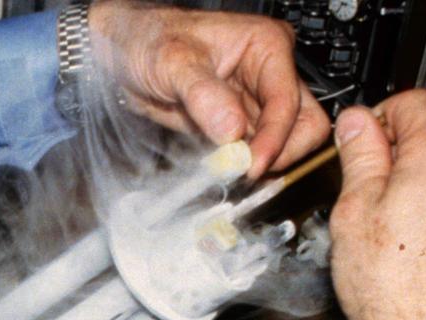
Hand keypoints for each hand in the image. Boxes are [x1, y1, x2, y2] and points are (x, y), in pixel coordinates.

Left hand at [87, 0, 328, 177]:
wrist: (122, 54)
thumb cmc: (148, 40)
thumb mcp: (172, 61)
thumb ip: (203, 95)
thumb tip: (232, 131)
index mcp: (266, 46)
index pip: (287, 100)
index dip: (275, 137)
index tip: (253, 165)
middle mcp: (267, 74)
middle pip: (302, 124)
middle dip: (280, 152)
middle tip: (246, 172)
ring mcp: (254, 101)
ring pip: (281, 142)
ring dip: (260, 163)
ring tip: (228, 172)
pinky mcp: (236, 124)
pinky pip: (252, 151)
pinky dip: (241, 165)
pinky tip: (221, 170)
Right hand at [323, 90, 425, 319]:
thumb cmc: (395, 293)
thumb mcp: (354, 213)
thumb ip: (359, 158)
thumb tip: (356, 125)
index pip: (412, 102)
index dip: (376, 116)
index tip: (356, 140)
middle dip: (396, 154)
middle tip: (359, 188)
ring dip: (416, 187)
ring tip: (382, 227)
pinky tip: (407, 251)